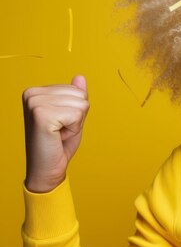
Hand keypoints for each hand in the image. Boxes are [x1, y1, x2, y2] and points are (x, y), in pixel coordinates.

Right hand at [23, 75, 89, 192]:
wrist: (47, 169)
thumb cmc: (58, 143)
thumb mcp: (71, 114)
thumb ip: (75, 96)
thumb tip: (80, 77)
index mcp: (35, 91)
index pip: (76, 89)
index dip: (75, 110)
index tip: (60, 123)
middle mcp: (32, 94)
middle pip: (80, 95)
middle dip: (77, 116)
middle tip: (60, 130)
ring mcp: (35, 103)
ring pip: (81, 104)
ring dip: (76, 123)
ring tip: (59, 133)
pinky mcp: (41, 115)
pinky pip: (78, 114)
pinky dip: (74, 128)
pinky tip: (58, 136)